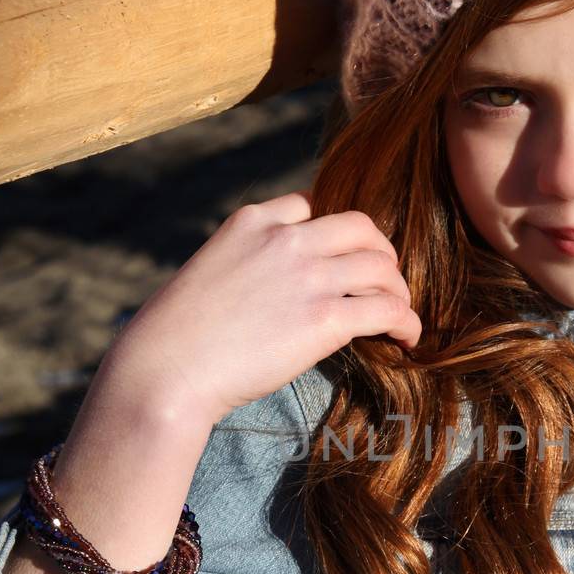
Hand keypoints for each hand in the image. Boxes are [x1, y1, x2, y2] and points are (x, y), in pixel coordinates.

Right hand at [110, 190, 422, 428]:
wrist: (165, 370)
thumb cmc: (174, 335)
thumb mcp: (208, 271)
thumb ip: (245, 263)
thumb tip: (265, 288)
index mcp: (251, 220)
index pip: (311, 203)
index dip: (334, 231)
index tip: (342, 255)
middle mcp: (285, 239)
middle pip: (361, 227)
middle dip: (381, 252)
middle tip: (383, 282)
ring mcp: (308, 276)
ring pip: (382, 266)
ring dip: (398, 290)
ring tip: (398, 314)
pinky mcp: (324, 319)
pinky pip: (387, 310)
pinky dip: (407, 323)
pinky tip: (407, 339)